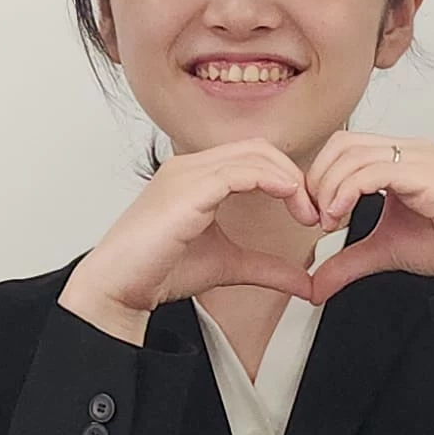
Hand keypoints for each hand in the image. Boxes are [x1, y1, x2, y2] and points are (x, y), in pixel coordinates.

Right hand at [61, 140, 322, 344]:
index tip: (309, 212)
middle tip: (315, 212)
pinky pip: (238, 171)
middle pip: (258, 147)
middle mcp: (190, 166)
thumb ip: (269, 270)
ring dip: (289, 179)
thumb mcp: (230, 266)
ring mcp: (185, 172)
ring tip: (307, 212)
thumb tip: (307, 284)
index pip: (254, 156)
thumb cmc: (158, 271)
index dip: (288, 178)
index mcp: (197, 176)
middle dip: (294, 175)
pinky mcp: (186, 188)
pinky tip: (290, 198)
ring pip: (253, 154)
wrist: (118, 286)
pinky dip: (271, 180)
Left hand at [301, 134, 433, 303]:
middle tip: (313, 219)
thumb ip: (347, 261)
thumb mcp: (384, 250)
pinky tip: (341, 215)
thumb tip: (314, 284)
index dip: (317, 177)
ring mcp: (421, 158)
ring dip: (329, 189)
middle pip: (341, 144)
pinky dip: (348, 191)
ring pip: (354, 155)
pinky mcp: (430, 175)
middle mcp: (409, 150)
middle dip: (317, 181)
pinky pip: (376, 170)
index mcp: (399, 157)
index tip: (311, 216)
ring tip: (328, 223)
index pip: (342, 147)